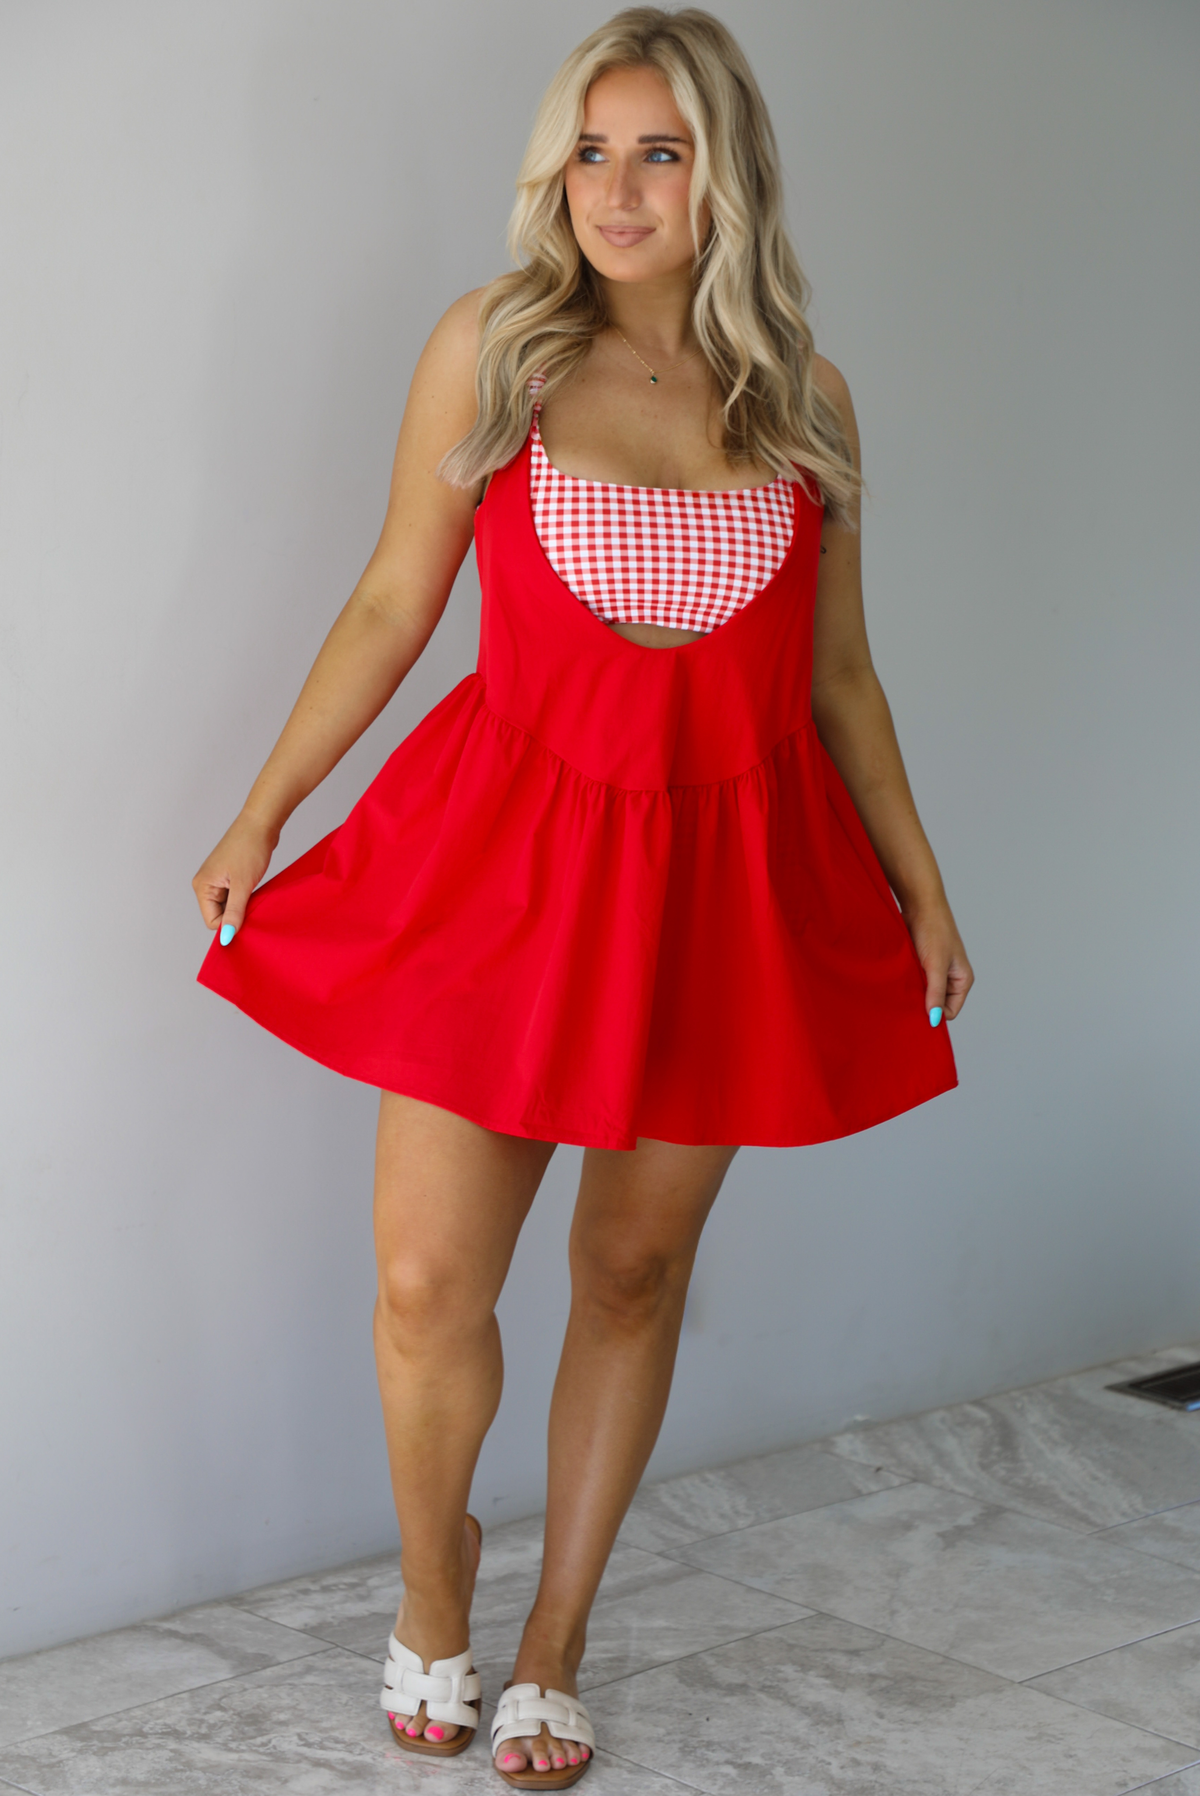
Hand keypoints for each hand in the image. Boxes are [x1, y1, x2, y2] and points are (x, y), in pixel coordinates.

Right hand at [192, 812, 277, 942]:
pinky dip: (245, 897)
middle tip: (252, 901)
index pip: (212, 921)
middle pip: (219, 915)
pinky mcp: (228, 877)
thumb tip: (227, 937)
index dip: (230, 923)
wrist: (261, 824)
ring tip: (253, 892)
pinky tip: (254, 888)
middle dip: (236, 914)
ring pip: (228, 906)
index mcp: (202, 886)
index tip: (247, 914)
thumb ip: (234, 913)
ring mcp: (217, 880)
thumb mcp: (243, 886)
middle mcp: (205, 884)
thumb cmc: (249, 848)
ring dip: (242, 906)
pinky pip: (234, 897)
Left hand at [903, 900, 973, 1025]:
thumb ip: (936, 992)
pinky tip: (899, 979)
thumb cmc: (933, 930)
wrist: (919, 905)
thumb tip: (934, 1020)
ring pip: (924, 994)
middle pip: (936, 1004)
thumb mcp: (935, 965)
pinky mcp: (922, 965)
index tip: (917, 1012)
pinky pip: (915, 982)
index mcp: (962, 980)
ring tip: (903, 986)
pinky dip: (908, 983)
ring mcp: (936, 972)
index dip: (935, 1015)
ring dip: (914, 993)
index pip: (950, 1012)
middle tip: (907, 1000)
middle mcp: (950, 978)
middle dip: (923, 1004)